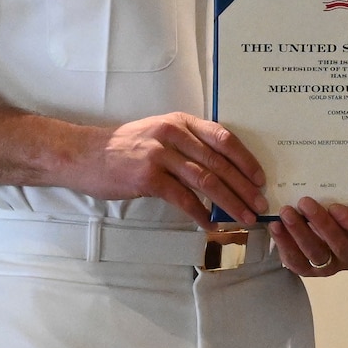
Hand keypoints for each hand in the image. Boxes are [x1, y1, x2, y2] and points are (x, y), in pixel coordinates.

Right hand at [77, 112, 267, 226]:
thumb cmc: (127, 146)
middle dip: (244, 186)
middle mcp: (174, 134)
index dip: (245, 159)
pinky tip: (210, 225)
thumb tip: (223, 168)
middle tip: (260, 203)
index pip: (224, 138)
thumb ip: (189, 143)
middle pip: (219, 162)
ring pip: (206, 180)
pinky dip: (200, 213)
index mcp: (182, 122)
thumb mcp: (161, 133)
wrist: (87, 154)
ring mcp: (161, 155)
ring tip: (244, 217)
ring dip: (230, 202)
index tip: (260, 177)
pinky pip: (183, 198)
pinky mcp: (149, 177)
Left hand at [269, 198, 347, 276]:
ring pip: (316, 253)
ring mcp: (329, 266)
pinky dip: (284, 242)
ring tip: (286, 212)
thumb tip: (330, 174)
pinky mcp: (308, 270)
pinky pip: (296, 261)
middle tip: (305, 202)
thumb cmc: (335, 209)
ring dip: (299, 231)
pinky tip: (275, 226)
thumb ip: (344, 195)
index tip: (335, 206)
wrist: (317, 228)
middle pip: (339, 245)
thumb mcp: (344, 201)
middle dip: (320, 223)